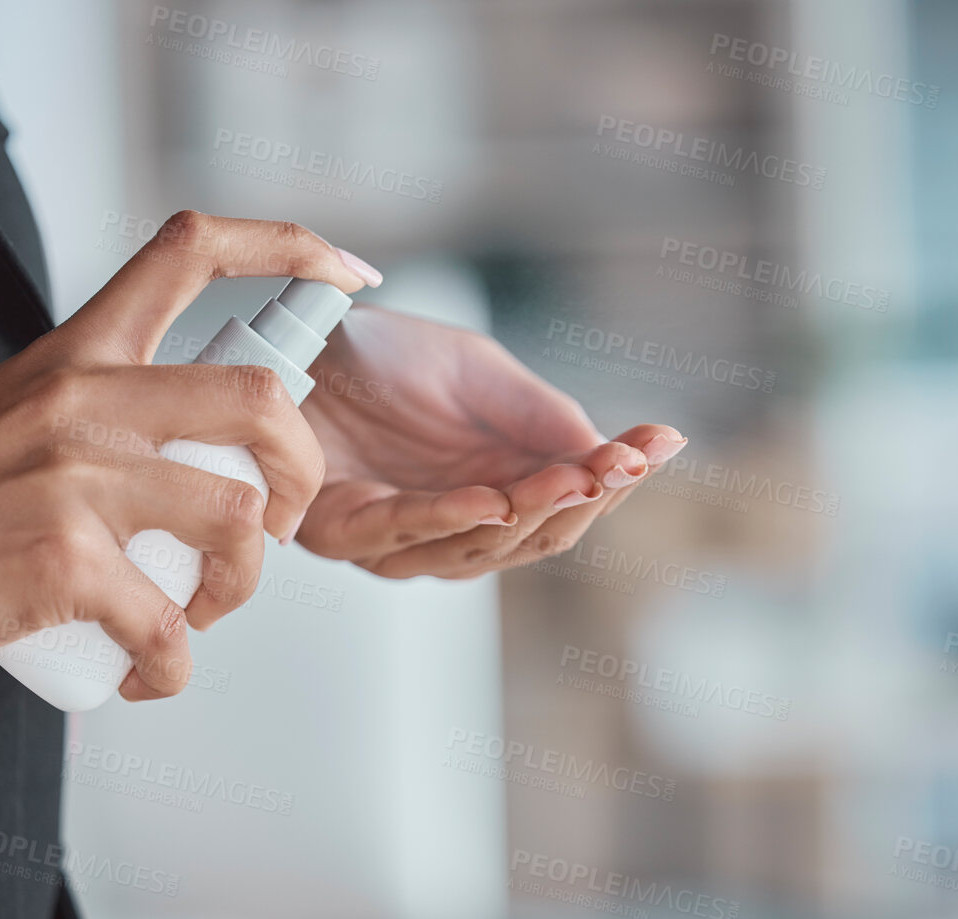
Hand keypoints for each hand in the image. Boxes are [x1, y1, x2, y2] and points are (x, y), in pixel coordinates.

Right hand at [0, 211, 370, 699]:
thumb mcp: (14, 414)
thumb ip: (103, 409)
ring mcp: (76, 479)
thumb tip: (202, 449)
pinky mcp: (63, 563)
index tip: (348, 275)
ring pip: (240, 519)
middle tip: (281, 530)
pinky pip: (172, 626)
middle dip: (305, 476)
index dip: (291, 248)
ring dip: (243, 587)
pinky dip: (176, 667)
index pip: (191, 250)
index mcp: (75, 353)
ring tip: (200, 616)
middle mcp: (82, 399)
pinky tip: (149, 675)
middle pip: (264, 401)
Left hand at [294, 306, 684, 578]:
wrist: (297, 335)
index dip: (618, 479)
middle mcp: (454, 528)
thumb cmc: (382, 362)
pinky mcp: (342, 531)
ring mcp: (400, 540)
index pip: (572, 505)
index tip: (661, 442)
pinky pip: (403, 530)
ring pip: (479, 545)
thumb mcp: (487, 376)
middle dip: (588, 500)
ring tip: (577, 479)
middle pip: (535, 537)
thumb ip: (546, 421)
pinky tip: (492, 497)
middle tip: (625, 463)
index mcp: (498, 493)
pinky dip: (451, 517)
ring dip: (532, 512)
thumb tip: (625, 456)